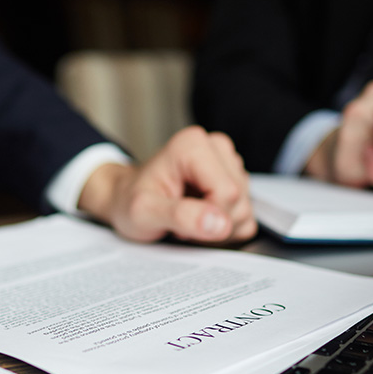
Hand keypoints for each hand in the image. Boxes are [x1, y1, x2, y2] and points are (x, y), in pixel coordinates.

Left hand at [77, 126, 256, 243]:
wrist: (125, 199)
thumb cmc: (130, 201)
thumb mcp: (143, 212)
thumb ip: (181, 216)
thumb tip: (220, 223)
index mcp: (193, 145)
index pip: (227, 192)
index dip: (207, 218)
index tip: (177, 221)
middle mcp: (215, 148)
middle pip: (240, 202)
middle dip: (213, 224)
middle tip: (180, 222)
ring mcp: (228, 163)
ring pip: (246, 210)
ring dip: (218, 228)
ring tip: (188, 219)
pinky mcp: (236, 180)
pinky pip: (247, 216)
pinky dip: (225, 228)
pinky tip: (201, 219)